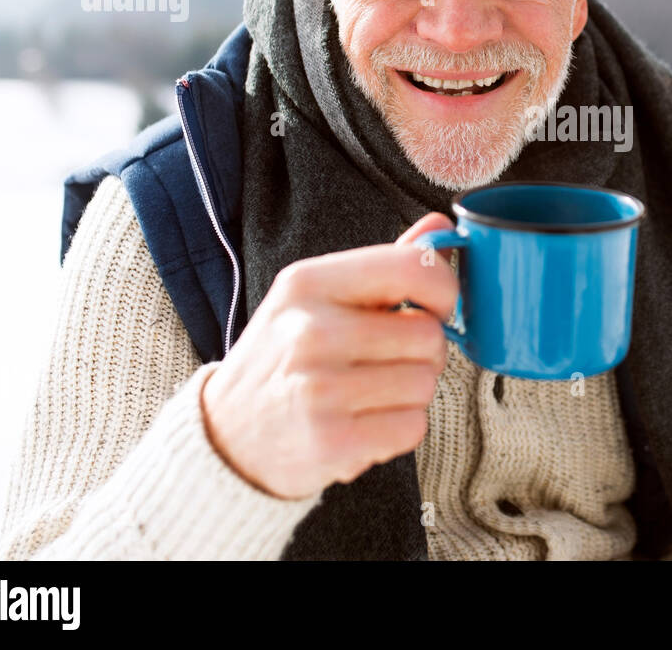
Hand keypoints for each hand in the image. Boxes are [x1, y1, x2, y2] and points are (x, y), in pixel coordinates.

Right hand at [200, 213, 457, 499]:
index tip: (434, 307)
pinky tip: (363, 422)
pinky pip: (413, 427)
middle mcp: (310, 332)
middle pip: (429, 334)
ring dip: (411, 393)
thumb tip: (441, 228)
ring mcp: (319, 390)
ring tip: (367, 393)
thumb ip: (384, 266)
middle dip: (423, 352)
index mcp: (309, 283)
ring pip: (425, 383)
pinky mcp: (332, 442)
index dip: (444, 291)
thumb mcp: (318, 299)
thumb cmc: (285, 359)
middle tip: (385, 360)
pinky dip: (399, 429)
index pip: (414, 268)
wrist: (227, 436)